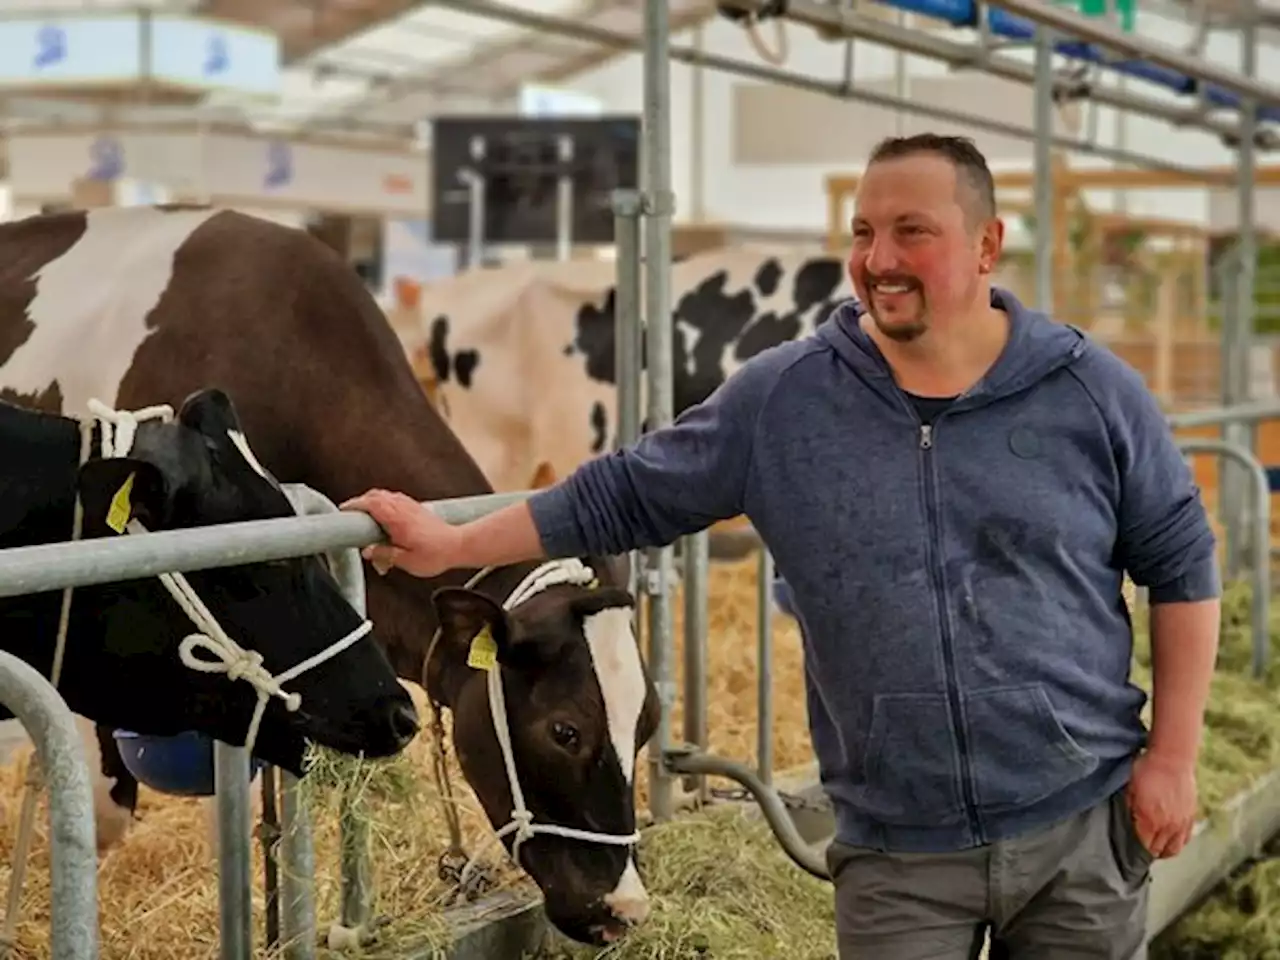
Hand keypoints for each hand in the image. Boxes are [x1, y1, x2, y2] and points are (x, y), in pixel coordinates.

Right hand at [340, 488, 461, 578]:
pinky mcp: (418, 508)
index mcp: (397, 519)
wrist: (458, 545)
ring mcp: (411, 505)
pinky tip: (383, 515)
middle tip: (350, 514)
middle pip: (375, 495)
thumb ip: (385, 554)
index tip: (343, 511)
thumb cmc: (436, 554)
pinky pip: (395, 498)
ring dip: (372, 500)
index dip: (354, 505)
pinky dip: (384, 502)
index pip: (370, 504)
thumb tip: (368, 551)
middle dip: (360, 502)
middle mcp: (403, 508)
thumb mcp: (406, 561)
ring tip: (364, 515)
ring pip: (385, 495)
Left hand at [1126, 749, 1197, 858]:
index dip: (1137, 850)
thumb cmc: (1146, 770)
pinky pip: (1186, 838)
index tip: (1131, 849)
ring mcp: (1182, 822)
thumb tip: (1129, 824)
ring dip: (1165, 851)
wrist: (1172, 758)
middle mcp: (1167, 826)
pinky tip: (1171, 839)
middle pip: (1159, 851)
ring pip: (1175, 849)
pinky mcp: (1191, 816)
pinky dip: (1178, 842)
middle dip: (1149, 852)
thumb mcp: (1129, 789)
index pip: (1144, 847)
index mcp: (1149, 820)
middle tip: (1141, 848)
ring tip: (1157, 847)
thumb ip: (1129, 810)